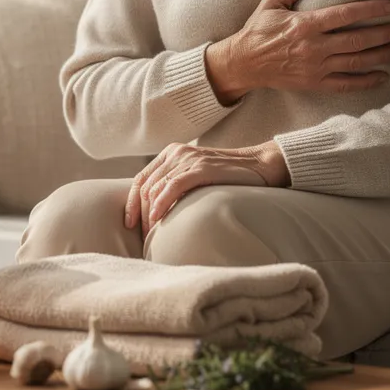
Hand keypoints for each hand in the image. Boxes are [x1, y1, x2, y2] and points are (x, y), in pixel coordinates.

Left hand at [124, 141, 289, 235]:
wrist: (260, 166)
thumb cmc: (229, 177)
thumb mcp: (197, 175)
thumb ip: (177, 183)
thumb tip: (156, 210)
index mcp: (172, 152)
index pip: (142, 179)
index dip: (131, 202)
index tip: (129, 223)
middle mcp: (176, 152)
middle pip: (145, 186)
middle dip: (140, 213)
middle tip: (143, 237)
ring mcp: (188, 159)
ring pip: (155, 188)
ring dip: (149, 214)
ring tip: (152, 235)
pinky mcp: (200, 168)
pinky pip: (172, 187)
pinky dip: (161, 204)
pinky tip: (158, 219)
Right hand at [206, 0, 389, 102]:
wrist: (242, 64)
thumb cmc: (256, 30)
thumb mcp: (271, 2)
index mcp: (305, 25)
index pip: (345, 15)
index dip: (371, 9)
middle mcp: (313, 47)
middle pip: (358, 40)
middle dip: (386, 34)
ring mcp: (315, 68)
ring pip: (356, 62)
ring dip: (382, 55)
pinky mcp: (314, 84)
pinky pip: (345, 85)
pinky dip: (366, 82)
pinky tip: (383, 76)